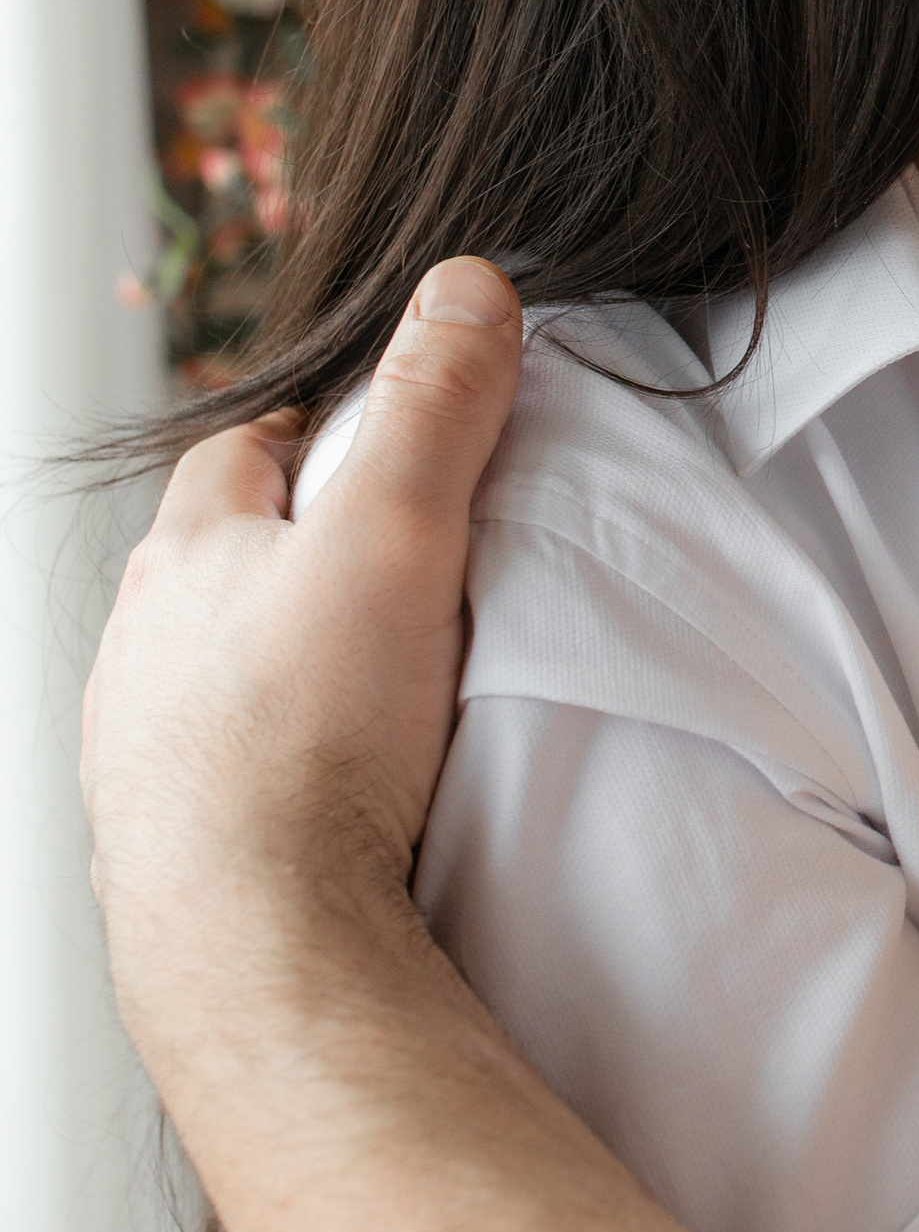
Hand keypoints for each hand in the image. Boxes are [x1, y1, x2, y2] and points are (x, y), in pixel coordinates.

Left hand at [83, 259, 523, 1074]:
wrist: (252, 946)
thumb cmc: (309, 740)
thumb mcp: (399, 536)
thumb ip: (436, 408)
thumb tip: (467, 286)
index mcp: (185, 556)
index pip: (245, 450)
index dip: (322, 434)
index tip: (391, 445)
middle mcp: (139, 651)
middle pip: (225, 565)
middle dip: (301, 555)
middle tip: (400, 568)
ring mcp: (141, 756)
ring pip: (213, 676)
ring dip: (278, 670)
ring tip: (371, 689)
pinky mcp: (163, 852)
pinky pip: (219, 780)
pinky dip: (273, 769)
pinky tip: (330, 792)